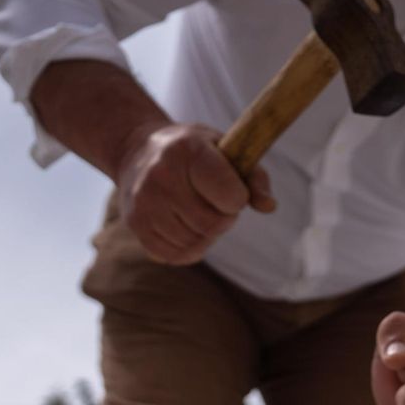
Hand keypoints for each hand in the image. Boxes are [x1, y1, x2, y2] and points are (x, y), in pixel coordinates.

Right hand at [115, 122, 274, 264]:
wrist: (137, 151)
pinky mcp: (135, 224)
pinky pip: (174, 256)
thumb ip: (254, 176)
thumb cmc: (193, 152)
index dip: (238, 198)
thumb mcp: (225, 149)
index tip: (231, 189)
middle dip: (223, 219)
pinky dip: (187, 249)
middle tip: (214, 204)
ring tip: (197, 212)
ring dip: (205, 235)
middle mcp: (161, 175)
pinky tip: (184, 228)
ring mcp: (144, 202)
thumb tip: (269, 206)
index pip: (230, 195)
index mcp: (189, 150)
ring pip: (194, 243)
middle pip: (212, 224)